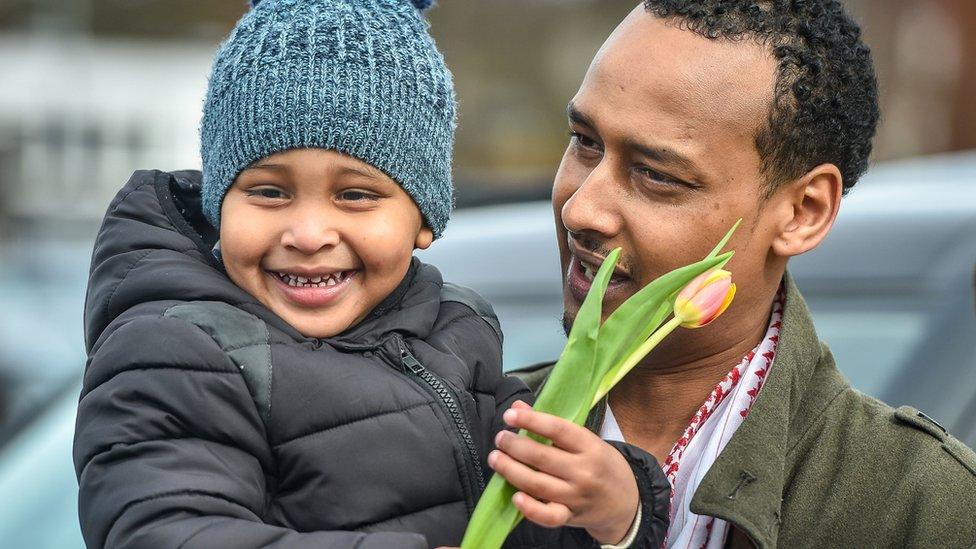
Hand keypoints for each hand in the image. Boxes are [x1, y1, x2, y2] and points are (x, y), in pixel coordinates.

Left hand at [488, 401, 639, 544]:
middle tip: (500, 438)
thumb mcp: (586, 440)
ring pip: (538, 484)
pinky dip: (530, 509)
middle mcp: (584, 471)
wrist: (626, 502)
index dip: (531, 420)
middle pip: (542, 457)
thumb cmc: (602, 464)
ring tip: (495, 458)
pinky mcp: (569, 517)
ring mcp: (576, 496)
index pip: (557, 429)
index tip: (509, 415)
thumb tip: (518, 407)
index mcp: (590, 446)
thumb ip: (552, 425)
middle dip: (514, 446)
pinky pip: (548, 516)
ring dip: (511, 470)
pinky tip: (514, 497)